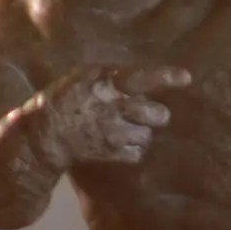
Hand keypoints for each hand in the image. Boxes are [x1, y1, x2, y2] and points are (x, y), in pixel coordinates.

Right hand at [31, 60, 187, 168]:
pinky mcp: (113, 152)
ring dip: (141, 132)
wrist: (44, 133)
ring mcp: (114, 131)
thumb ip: (112, 80)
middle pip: (157, 114)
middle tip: (143, 114)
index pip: (141, 78)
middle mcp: (114, 107)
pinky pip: (138, 152)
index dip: (165, 77)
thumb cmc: (63, 99)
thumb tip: (143, 82)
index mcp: (104, 82)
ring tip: (125, 129)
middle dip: (155, 114)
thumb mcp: (84, 78)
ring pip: (149, 134)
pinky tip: (119, 143)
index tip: (186, 77)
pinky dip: (132, 149)